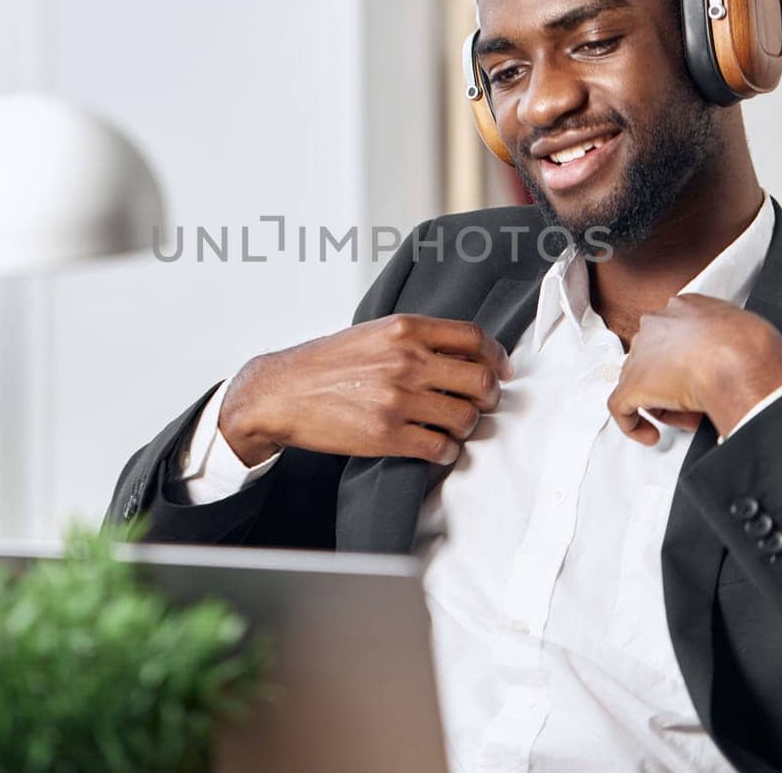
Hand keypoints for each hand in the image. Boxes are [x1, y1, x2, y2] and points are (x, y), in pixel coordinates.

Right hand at [217, 314, 512, 466]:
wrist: (281, 392)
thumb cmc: (324, 364)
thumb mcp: (373, 333)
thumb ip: (416, 339)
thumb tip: (461, 355)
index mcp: (405, 329)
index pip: (474, 338)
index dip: (496, 356)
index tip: (500, 370)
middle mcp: (406, 360)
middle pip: (480, 379)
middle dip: (489, 396)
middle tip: (481, 403)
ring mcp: (398, 399)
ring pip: (465, 418)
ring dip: (466, 427)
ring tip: (453, 427)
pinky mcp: (387, 434)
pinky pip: (440, 447)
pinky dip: (447, 452)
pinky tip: (436, 448)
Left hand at [604, 293, 781, 446]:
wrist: (740, 361)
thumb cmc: (752, 347)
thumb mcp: (745, 328)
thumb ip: (730, 337)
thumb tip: (736, 357)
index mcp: (683, 307)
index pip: (674, 337)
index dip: (688, 362)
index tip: (705, 377)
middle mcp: (656, 325)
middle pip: (655, 360)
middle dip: (675, 384)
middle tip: (698, 403)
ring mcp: (641, 354)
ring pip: (641, 383)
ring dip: (663, 405)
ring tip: (690, 420)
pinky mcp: (632, 385)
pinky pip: (620, 408)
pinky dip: (632, 425)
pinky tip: (651, 436)